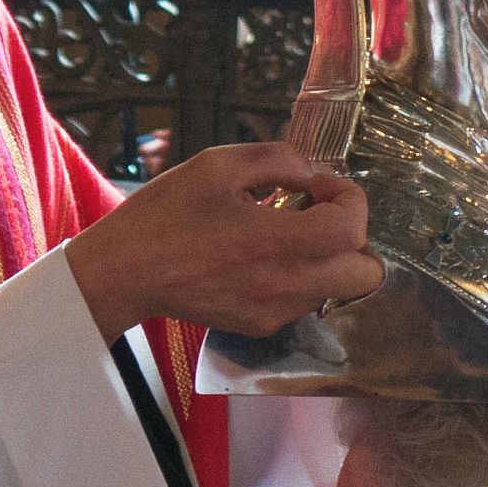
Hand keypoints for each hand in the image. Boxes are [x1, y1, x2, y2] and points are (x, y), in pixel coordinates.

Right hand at [66, 140, 384, 341]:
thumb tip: (311, 173)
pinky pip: (305, 301)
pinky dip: (301, 277)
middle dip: (353, 237)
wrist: (123, 272)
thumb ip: (277, 159)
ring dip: (327, 257)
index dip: (348, 197)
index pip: (351, 228)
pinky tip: (264, 257)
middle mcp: (281, 284)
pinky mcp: (259, 326)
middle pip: (364, 273)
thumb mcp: (218, 164)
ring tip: (285, 233)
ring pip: (337, 288)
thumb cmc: (165, 215)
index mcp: (272, 241)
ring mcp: (273, 311)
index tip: (319, 185)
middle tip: (318, 213)